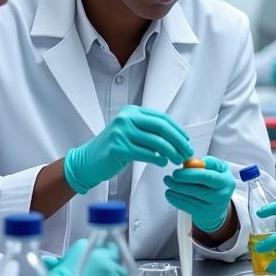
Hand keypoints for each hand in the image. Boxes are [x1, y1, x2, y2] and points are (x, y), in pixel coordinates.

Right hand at [63, 106, 192, 194]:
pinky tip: (163, 163)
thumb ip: (148, 131)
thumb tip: (176, 137)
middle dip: (178, 141)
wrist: (88, 161)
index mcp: (131, 112)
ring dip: (171, 152)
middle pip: (161, 127)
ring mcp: (121, 132)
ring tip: (177, 160)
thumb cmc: (113, 149)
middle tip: (187, 152)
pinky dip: (158, 159)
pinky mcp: (118, 148)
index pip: (161, 118)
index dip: (177, 130)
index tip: (186, 141)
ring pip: (156, 141)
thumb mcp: (130, 132)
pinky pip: (145, 154)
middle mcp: (126, 119)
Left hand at [162, 156, 236, 233]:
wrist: (220, 205)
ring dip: (175, 190)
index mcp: (225, 181)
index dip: (190, 175)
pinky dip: (175, 199)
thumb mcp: (219, 169)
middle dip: (179, 183)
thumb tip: (191, 163)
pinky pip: (186, 206)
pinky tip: (170, 193)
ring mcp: (212, 207)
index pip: (207, 177)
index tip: (177, 173)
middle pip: (196, 189)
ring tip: (168, 183)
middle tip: (169, 177)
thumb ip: (207, 163)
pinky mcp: (203, 214)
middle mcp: (221, 195)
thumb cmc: (217, 183)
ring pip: (189, 198)